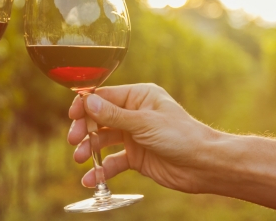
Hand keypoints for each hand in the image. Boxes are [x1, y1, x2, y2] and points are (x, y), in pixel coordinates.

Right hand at [67, 83, 220, 192]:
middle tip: (74, 140)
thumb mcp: (144, 123)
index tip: (72, 116)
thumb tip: (87, 101)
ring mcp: (133, 135)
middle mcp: (133, 114)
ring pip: (102, 140)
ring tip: (80, 159)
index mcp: (138, 97)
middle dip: (84, 129)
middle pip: (99, 118)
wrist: (203, 165)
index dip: (85, 105)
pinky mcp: (135, 156)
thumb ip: (113, 115)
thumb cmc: (181, 136)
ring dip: (89, 149)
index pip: (104, 96)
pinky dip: (101, 169)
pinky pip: (112, 161)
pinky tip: (92, 179)